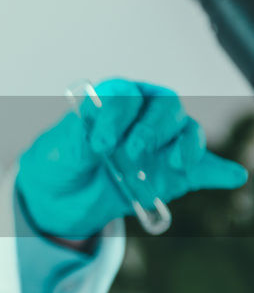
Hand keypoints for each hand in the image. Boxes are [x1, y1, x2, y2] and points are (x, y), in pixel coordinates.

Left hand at [16, 77, 247, 241]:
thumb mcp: (60, 150)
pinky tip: (233, 176)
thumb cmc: (60, 161)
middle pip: (164, 108)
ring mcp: (163, 143)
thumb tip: (97, 132)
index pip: (126, 96)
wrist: (60, 196)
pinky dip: (218, 171)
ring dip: (185, 146)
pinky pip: (202, 168)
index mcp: (115, 98)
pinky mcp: (174, 173)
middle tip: (133, 153)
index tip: (100, 143)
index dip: (116, 117)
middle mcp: (144, 114)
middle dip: (151, 129)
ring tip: (175, 164)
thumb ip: (79, 139)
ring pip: (186, 132)